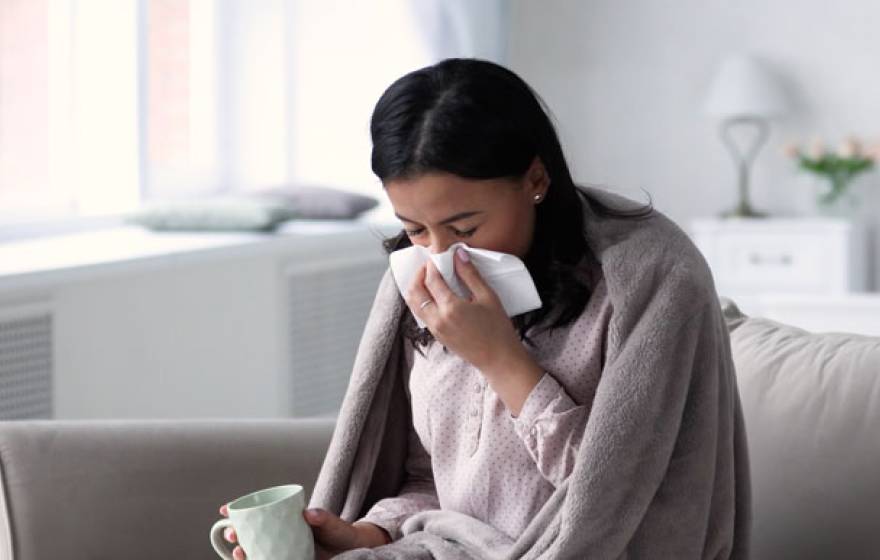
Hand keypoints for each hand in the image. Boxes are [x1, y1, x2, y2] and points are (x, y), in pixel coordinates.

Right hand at [219, 505, 388, 559]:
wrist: (355, 552)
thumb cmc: (342, 534)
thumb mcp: (334, 524)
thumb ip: (324, 518)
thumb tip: (309, 513)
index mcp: (287, 519)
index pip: (260, 511)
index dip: (240, 510)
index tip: (226, 509)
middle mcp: (281, 533)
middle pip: (252, 531)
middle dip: (236, 533)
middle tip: (233, 534)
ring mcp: (283, 549)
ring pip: (256, 549)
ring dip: (243, 552)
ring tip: (239, 553)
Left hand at [405, 248, 543, 414]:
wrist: (498, 359)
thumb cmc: (498, 329)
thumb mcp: (488, 297)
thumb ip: (471, 275)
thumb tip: (459, 255)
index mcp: (450, 308)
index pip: (432, 279)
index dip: (432, 265)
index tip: (438, 256)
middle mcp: (437, 319)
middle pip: (414, 291)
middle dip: (418, 274)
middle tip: (429, 266)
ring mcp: (435, 329)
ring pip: (413, 304)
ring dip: (416, 288)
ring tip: (429, 278)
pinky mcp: (437, 336)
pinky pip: (421, 314)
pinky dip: (421, 300)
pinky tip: (434, 295)